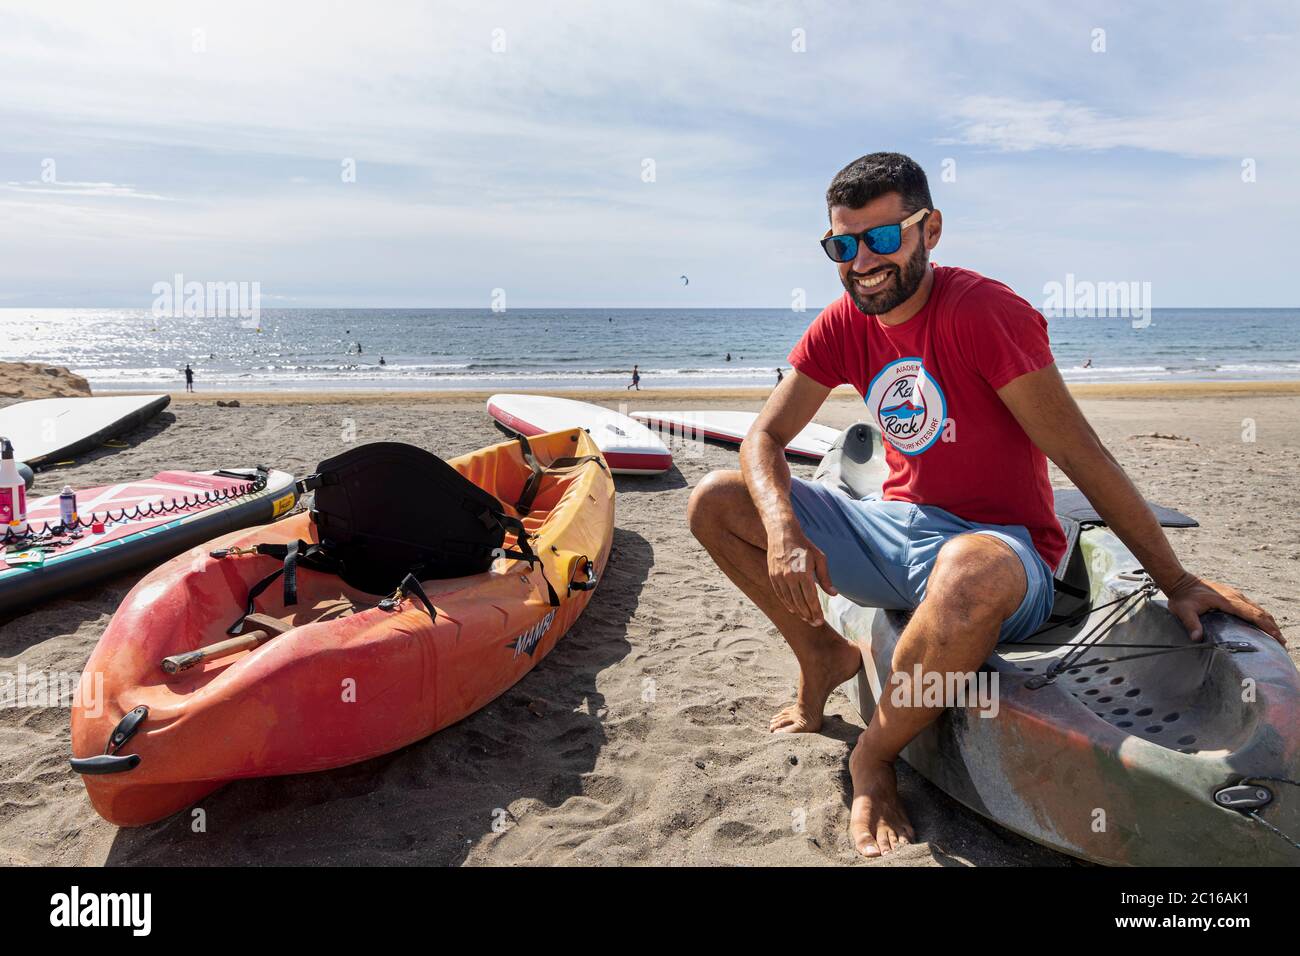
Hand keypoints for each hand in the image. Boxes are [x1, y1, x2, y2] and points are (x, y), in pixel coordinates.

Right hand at [767, 523, 836, 625]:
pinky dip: (787, 604)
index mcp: (803, 573)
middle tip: (815, 623)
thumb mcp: (820, 558)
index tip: (820, 620)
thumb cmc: (804, 545)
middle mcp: (790, 577)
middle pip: (800, 602)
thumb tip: (833, 594)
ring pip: (789, 600)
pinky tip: (793, 610)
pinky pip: (780, 594)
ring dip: (798, 612)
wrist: (782, 533)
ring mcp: (779, 577)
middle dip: (808, 615)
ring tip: (806, 618)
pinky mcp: (772, 576)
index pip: (810, 598)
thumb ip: (826, 578)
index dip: (816, 611)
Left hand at [1165, 573, 1284, 645]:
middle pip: (1260, 612)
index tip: (1277, 638)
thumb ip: (1191, 624)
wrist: (1180, 581)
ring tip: (1277, 637)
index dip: (1266, 627)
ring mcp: (1235, 595)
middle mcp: (1235, 596)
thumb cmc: (1182, 597)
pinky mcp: (1233, 595)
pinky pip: (1252, 606)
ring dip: (1269, 622)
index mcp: (1228, 601)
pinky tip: (1263, 625)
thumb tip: (1197, 638)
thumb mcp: (1183, 611)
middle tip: (1282, 643)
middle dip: (1272, 627)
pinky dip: (1261, 616)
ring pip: (1258, 608)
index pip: (1253, 615)